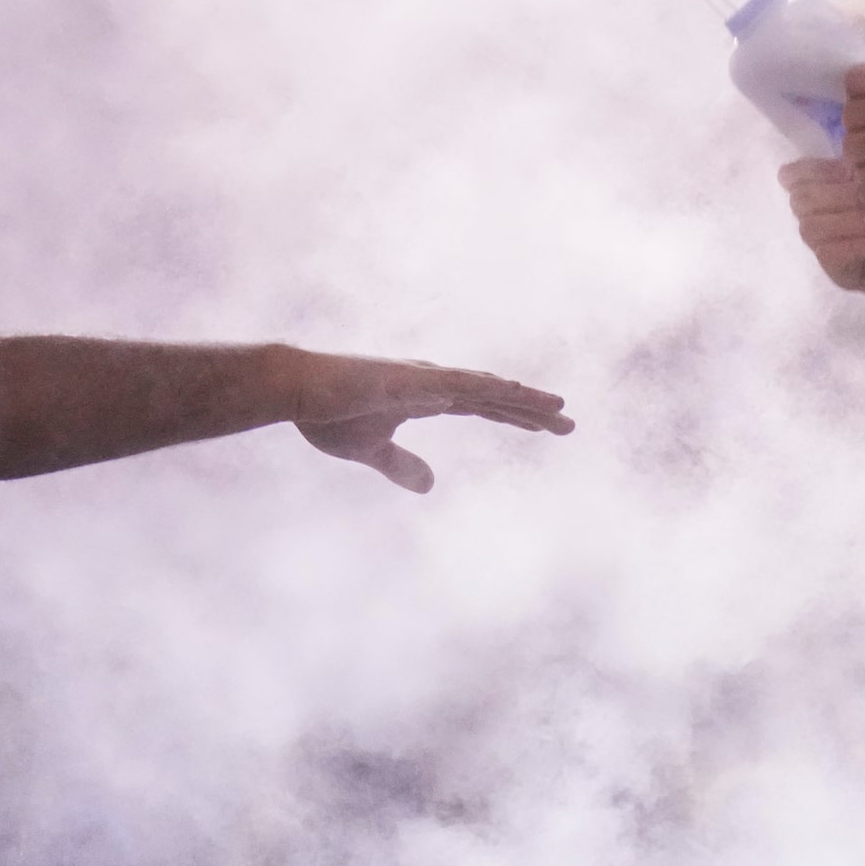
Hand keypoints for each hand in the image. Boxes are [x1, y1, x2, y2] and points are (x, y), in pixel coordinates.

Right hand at [284, 351, 572, 493]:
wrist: (294, 388)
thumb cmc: (327, 413)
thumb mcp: (372, 449)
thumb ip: (402, 465)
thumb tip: (431, 487)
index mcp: (430, 397)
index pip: (487, 405)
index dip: (519, 415)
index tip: (550, 426)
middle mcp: (436, 383)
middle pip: (497, 396)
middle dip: (534, 409)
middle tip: (570, 422)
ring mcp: (425, 378)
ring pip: (486, 387)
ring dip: (522, 396)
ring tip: (557, 406)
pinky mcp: (410, 379)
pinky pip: (455, 383)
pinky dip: (484, 387)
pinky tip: (511, 391)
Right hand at [778, 156, 864, 314]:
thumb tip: (855, 130)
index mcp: (829, 187)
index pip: (795, 174)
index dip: (817, 169)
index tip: (853, 170)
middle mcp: (821, 216)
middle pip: (802, 198)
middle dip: (839, 193)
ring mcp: (828, 246)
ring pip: (811, 226)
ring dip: (848, 218)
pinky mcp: (840, 273)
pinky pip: (828, 254)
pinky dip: (852, 243)